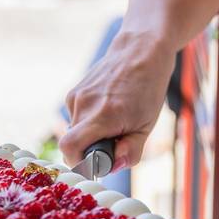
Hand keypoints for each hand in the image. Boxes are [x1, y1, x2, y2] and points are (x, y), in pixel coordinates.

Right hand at [59, 30, 174, 170]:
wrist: (140, 51)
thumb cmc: (148, 88)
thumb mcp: (147, 125)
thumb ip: (131, 151)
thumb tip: (113, 167)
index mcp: (103, 116)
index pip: (70, 149)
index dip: (80, 162)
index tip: (98, 162)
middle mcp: (84, 105)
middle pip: (72, 143)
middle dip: (90, 149)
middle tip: (113, 140)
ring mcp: (76, 97)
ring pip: (75, 130)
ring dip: (90, 134)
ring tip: (113, 120)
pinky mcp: (74, 92)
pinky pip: (76, 117)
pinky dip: (88, 121)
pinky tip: (106, 108)